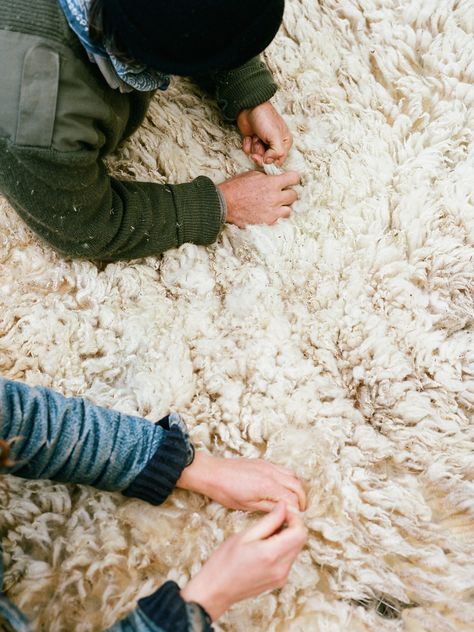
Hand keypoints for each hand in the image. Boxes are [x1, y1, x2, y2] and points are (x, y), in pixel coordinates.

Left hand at [176, 451, 305, 511]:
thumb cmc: (226, 492)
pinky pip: (283, 469)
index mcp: (268, 486)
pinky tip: (282, 489)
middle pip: (297, 486)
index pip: (293, 499)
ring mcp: (268, 466)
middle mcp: (271, 473)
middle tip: (299, 513)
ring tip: (293, 501)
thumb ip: (269, 508)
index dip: (297, 512)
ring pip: (293, 475)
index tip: (295, 521)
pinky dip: (288, 479)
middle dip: (302, 500)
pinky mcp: (263, 462)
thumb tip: (286, 513)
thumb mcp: (247, 506)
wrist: (212, 473)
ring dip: (296, 488)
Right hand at [181, 502, 306, 619]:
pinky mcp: (279, 581)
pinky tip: (265, 546)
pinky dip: (282, 548)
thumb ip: (269, 521)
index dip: (294, 518)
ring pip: (295, 549)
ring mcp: (282, 577)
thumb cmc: (225, 561)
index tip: (282, 511)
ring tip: (265, 534)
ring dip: (287, 537)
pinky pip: (289, 559)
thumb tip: (284, 507)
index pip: (300, 532)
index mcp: (273, 554)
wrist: (216, 589)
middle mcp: (282, 568)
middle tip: (272, 520)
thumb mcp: (245, 535)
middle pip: (300, 541)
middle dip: (291, 526)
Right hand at [218, 170, 299, 226]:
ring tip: (275, 206)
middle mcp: (275, 198)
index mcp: (272, 183)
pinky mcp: (267, 223)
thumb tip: (275, 178)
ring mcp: (272, 212)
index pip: (294, 178)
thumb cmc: (236, 188)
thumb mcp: (252, 175)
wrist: (224, 204)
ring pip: (289, 211)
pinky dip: (275, 217)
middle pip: (294, 195)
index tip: (290, 180)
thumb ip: (267, 177)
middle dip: (289, 193)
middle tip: (281, 194)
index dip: (293, 179)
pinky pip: (278, 220)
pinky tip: (268, 214)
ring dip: (284, 208)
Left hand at [237, 102, 291, 166]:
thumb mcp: (275, 136)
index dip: (271, 161)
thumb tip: (268, 162)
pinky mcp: (252, 142)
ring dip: (253, 147)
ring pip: (256, 156)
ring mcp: (263, 144)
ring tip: (255, 136)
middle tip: (257, 143)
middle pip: (266, 161)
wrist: (249, 107)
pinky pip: (248, 152)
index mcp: (284, 143)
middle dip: (260, 153)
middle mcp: (274, 145)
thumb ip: (277, 152)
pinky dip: (247, 145)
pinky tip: (249, 136)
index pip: (279, 162)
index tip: (265, 157)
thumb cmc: (265, 119)